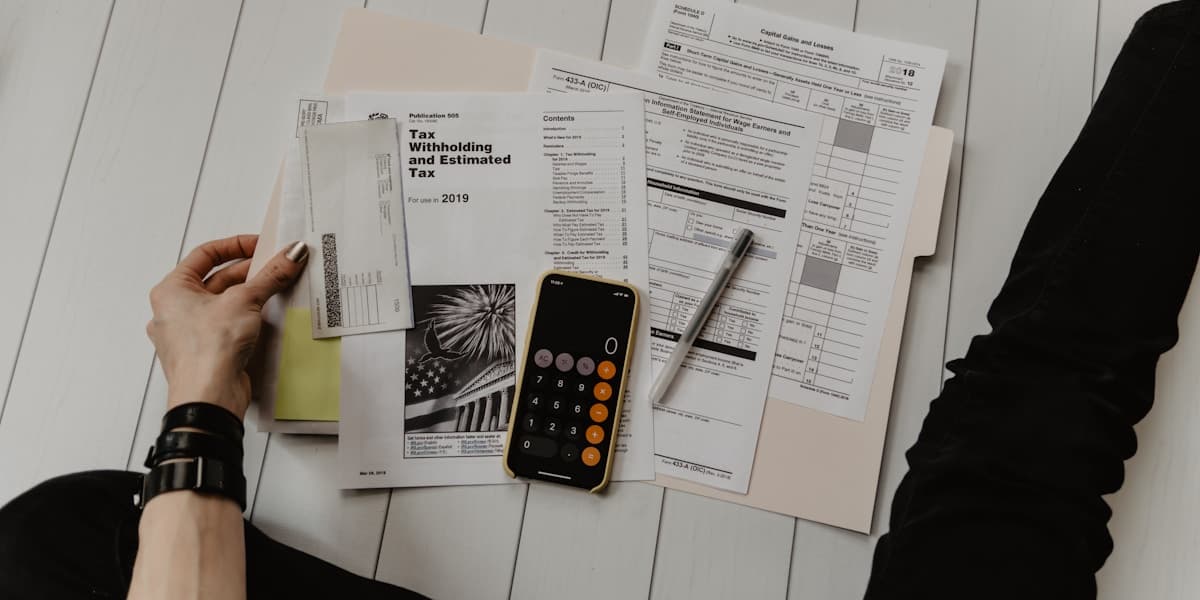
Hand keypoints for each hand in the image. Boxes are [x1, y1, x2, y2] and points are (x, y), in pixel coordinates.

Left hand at [146, 235, 307, 419]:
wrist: (208, 398)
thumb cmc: (206, 352)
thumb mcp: (245, 300)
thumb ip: (270, 275)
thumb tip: (290, 255)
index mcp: (170, 290)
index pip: (205, 255)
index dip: (235, 245)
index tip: (261, 245)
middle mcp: (175, 311)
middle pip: (217, 279)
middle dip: (249, 272)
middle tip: (276, 266)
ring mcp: (189, 334)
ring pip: (223, 304)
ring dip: (250, 295)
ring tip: (275, 288)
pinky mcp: (207, 352)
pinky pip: (228, 325)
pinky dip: (247, 317)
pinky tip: (265, 316)